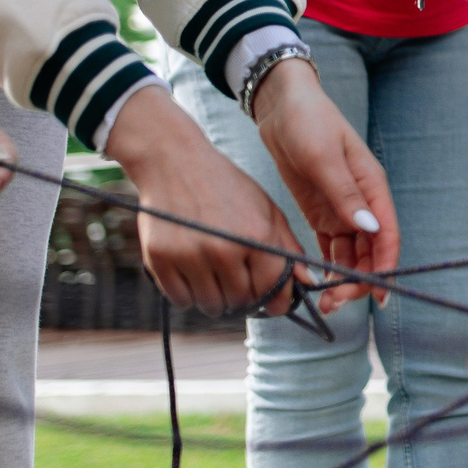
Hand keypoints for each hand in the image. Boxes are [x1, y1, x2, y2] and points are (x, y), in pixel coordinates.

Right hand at [102, 86, 305, 313]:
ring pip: (211, 305)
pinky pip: (180, 299)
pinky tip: (192, 273)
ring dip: (216, 298)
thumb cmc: (226, 187)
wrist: (174, 162)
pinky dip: (188, 293)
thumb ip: (288, 247)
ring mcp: (190, 256)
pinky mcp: (160, 259)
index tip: (273, 302)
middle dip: (244, 296)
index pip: (272, 289)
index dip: (276, 300)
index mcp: (256, 236)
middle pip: (241, 301)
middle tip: (237, 279)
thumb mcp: (266, 209)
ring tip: (214, 275)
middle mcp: (224, 250)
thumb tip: (306, 282)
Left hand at [252, 58, 396, 308]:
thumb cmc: (307, 121)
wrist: (281, 105)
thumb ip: (345, 193)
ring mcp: (342, 210)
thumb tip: (369, 228)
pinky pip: (332, 248)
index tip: (379, 296)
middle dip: (360, 281)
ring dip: (344, 279)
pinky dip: (329, 267)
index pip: (388, 235)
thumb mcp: (323, 156)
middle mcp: (362, 203)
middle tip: (334, 301)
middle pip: (372, 252)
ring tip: (324, 301)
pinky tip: (317, 283)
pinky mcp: (322, 214)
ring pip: (352, 255)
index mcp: (372, 187)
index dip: (387, 267)